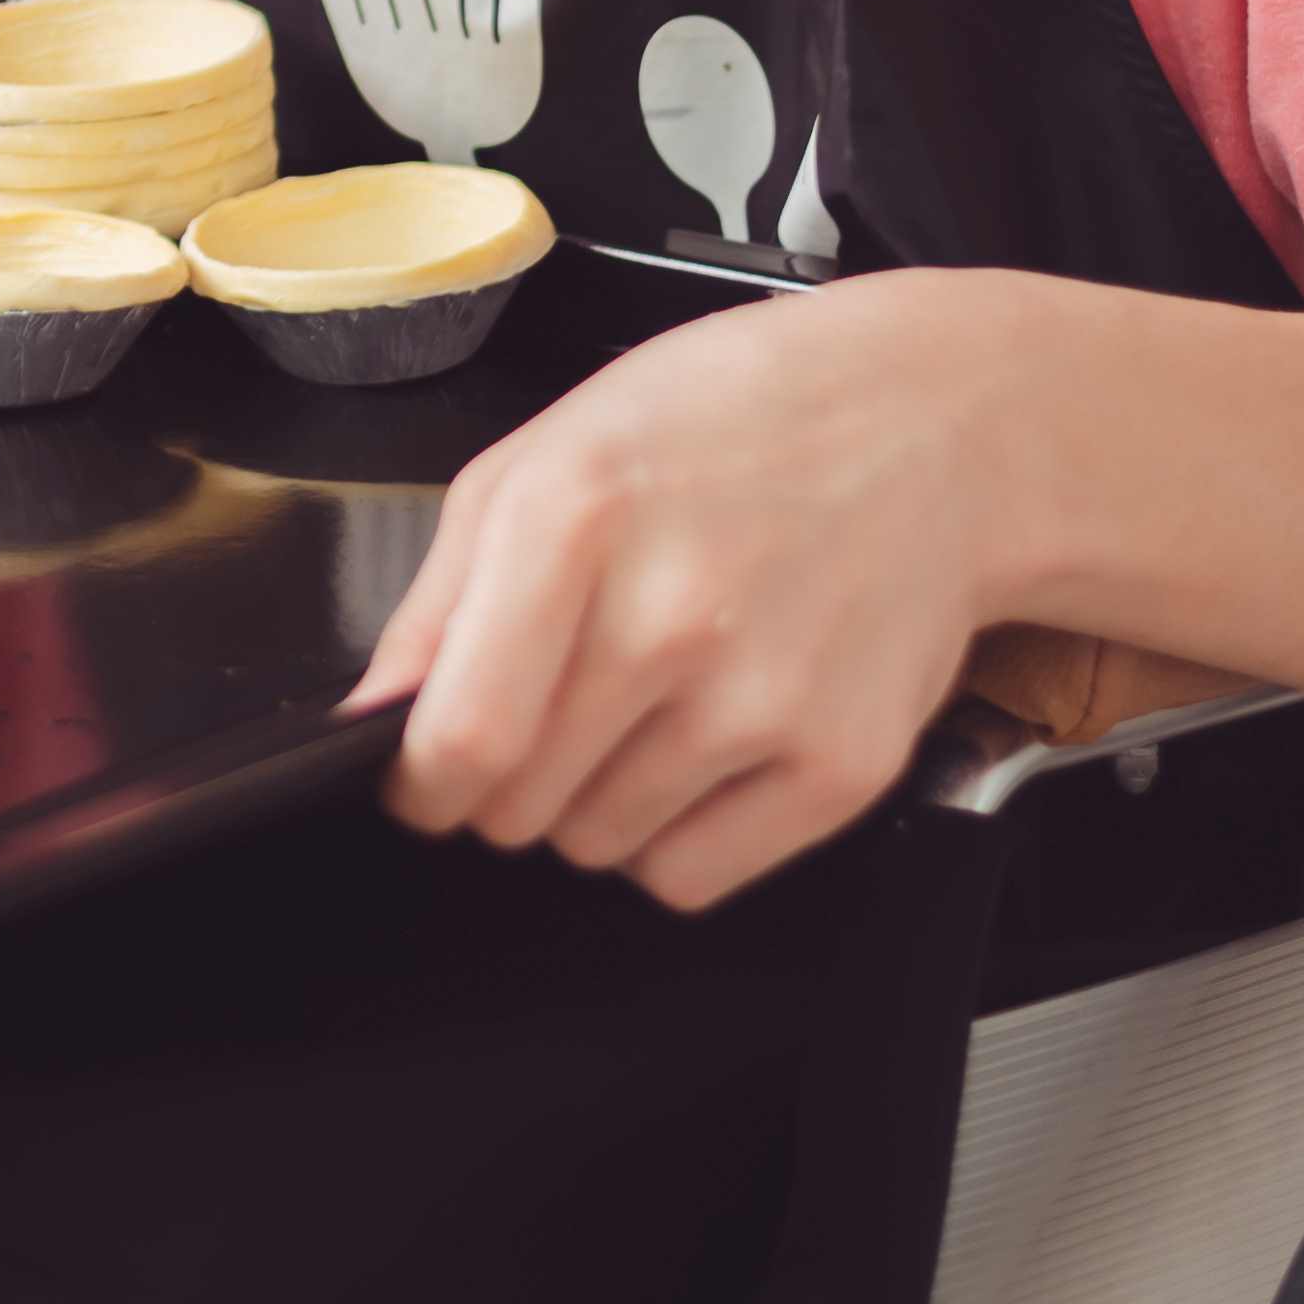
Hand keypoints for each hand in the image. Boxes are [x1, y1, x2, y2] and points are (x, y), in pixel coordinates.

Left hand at [346, 269, 1026, 909]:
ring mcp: (764, 700)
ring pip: (598, 846)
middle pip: (518, 805)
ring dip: (591, 799)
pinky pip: (692, 878)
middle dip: (504, 780)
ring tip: (647, 698)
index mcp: (574, 518)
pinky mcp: (842, 766)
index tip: (424, 777)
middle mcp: (671, 616)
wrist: (932, 428)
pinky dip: (674, 835)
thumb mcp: (543, 457)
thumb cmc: (724, 426)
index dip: (420, 783)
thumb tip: (371, 720)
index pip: (460, 737)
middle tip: (555, 701)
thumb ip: (438, 598)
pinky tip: (703, 743)